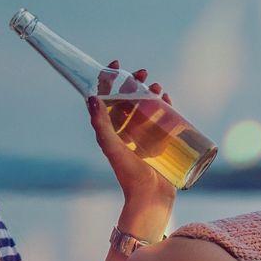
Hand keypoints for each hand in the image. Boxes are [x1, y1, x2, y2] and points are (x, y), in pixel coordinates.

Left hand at [86, 60, 176, 208]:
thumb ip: (101, 125)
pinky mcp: (161, 141)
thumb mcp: (111, 147)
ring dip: (152, 92)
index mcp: (112, 128)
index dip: (111, 80)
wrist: (150, 196)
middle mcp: (127, 129)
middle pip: (130, 99)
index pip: (110, 98)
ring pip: (148, 106)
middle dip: (136, 83)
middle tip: (143, 74)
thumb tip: (91, 98)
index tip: (116, 65)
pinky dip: (166, 106)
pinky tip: (168, 100)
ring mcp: (145, 134)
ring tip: (158, 87)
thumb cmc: (128, 174)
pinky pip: (163, 119)